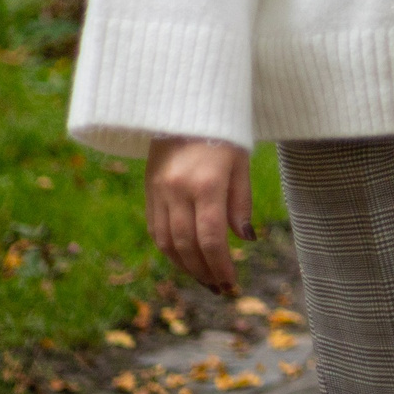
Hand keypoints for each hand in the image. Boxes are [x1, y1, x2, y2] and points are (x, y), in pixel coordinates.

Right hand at [145, 135, 254, 295]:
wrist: (182, 106)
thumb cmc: (222, 133)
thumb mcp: (240, 163)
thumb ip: (241, 202)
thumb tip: (245, 239)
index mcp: (206, 183)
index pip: (211, 237)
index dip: (220, 266)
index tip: (232, 283)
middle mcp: (178, 190)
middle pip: (188, 245)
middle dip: (205, 272)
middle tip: (221, 288)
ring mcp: (159, 191)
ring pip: (167, 242)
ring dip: (186, 266)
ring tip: (205, 279)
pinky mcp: (149, 191)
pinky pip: (155, 230)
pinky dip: (169, 250)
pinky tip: (185, 259)